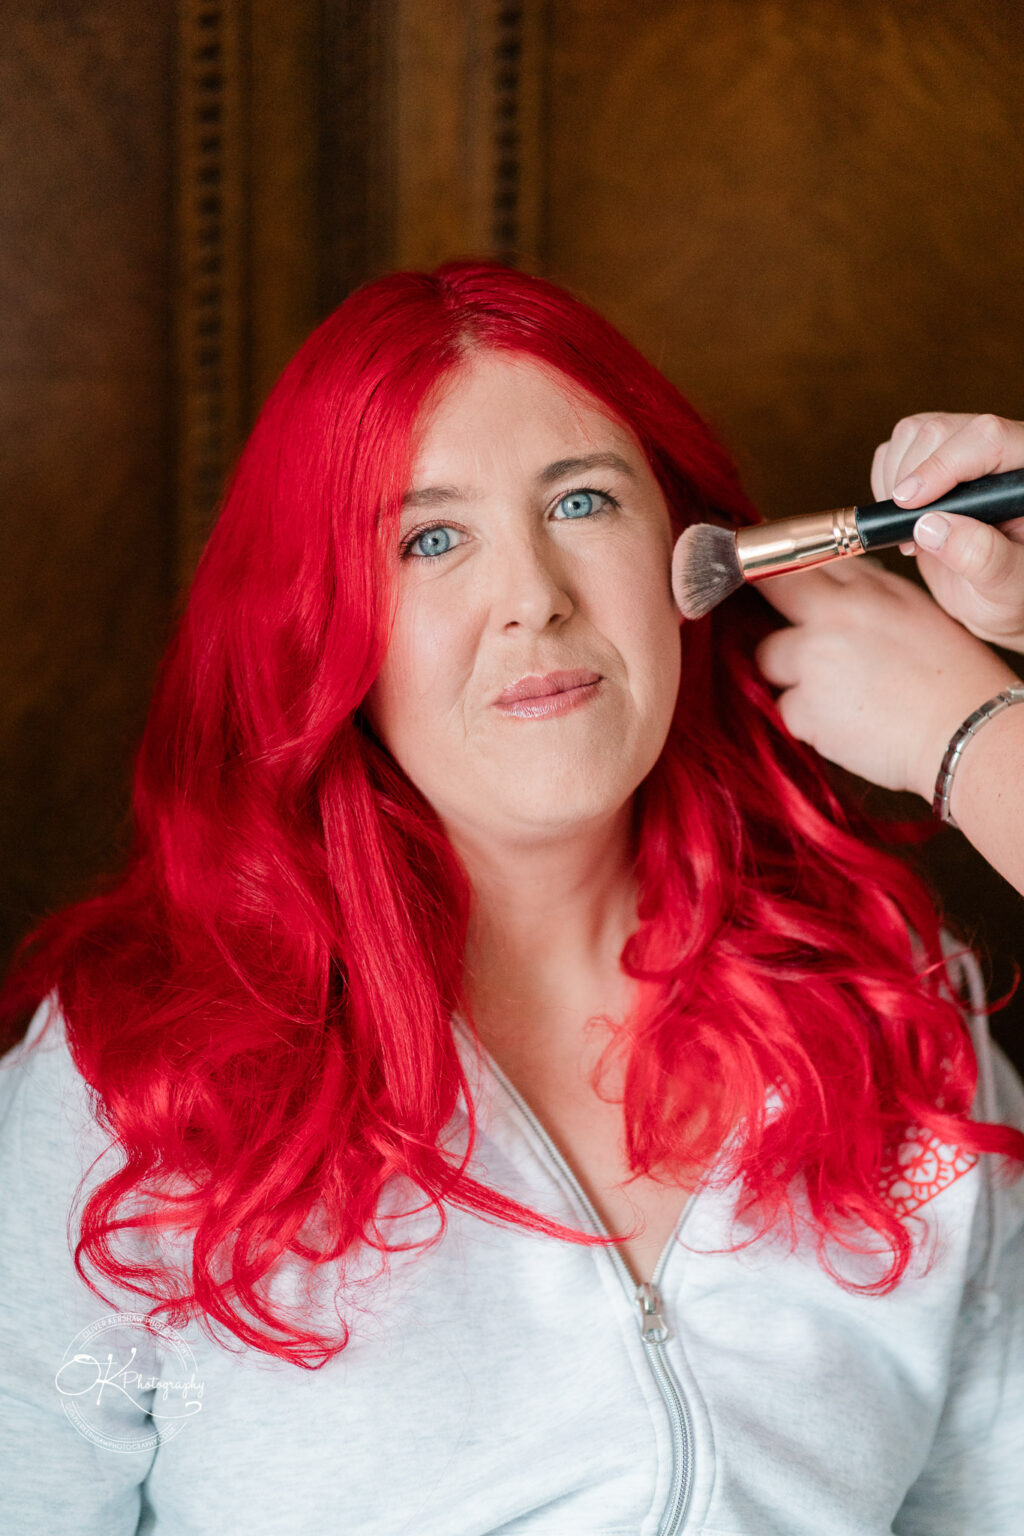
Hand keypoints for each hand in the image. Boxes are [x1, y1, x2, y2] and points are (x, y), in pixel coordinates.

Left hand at [754, 556, 1017, 799]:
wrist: (964, 730)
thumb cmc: (952, 677)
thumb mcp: (915, 611)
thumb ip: (868, 591)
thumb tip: (830, 582)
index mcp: (864, 590)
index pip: (802, 561)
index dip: (784, 574)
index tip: (777, 584)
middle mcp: (834, 617)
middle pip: (773, 595)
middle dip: (774, 609)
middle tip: (798, 640)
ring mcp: (814, 661)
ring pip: (770, 657)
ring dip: (791, 675)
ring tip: (836, 693)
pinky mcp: (805, 707)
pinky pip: (785, 708)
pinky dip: (807, 718)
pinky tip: (843, 722)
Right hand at [871, 411, 1023, 653]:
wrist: (995, 600)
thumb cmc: (1012, 593)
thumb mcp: (1007, 585)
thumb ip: (982, 557)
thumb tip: (933, 527)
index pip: (988, 439)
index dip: (943, 465)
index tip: (910, 505)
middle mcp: (999, 452)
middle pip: (942, 430)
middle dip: (913, 479)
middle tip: (913, 536)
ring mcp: (964, 452)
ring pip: (913, 433)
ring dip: (894, 482)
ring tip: (913, 532)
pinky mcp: (932, 460)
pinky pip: (893, 451)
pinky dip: (883, 484)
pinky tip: (904, 519)